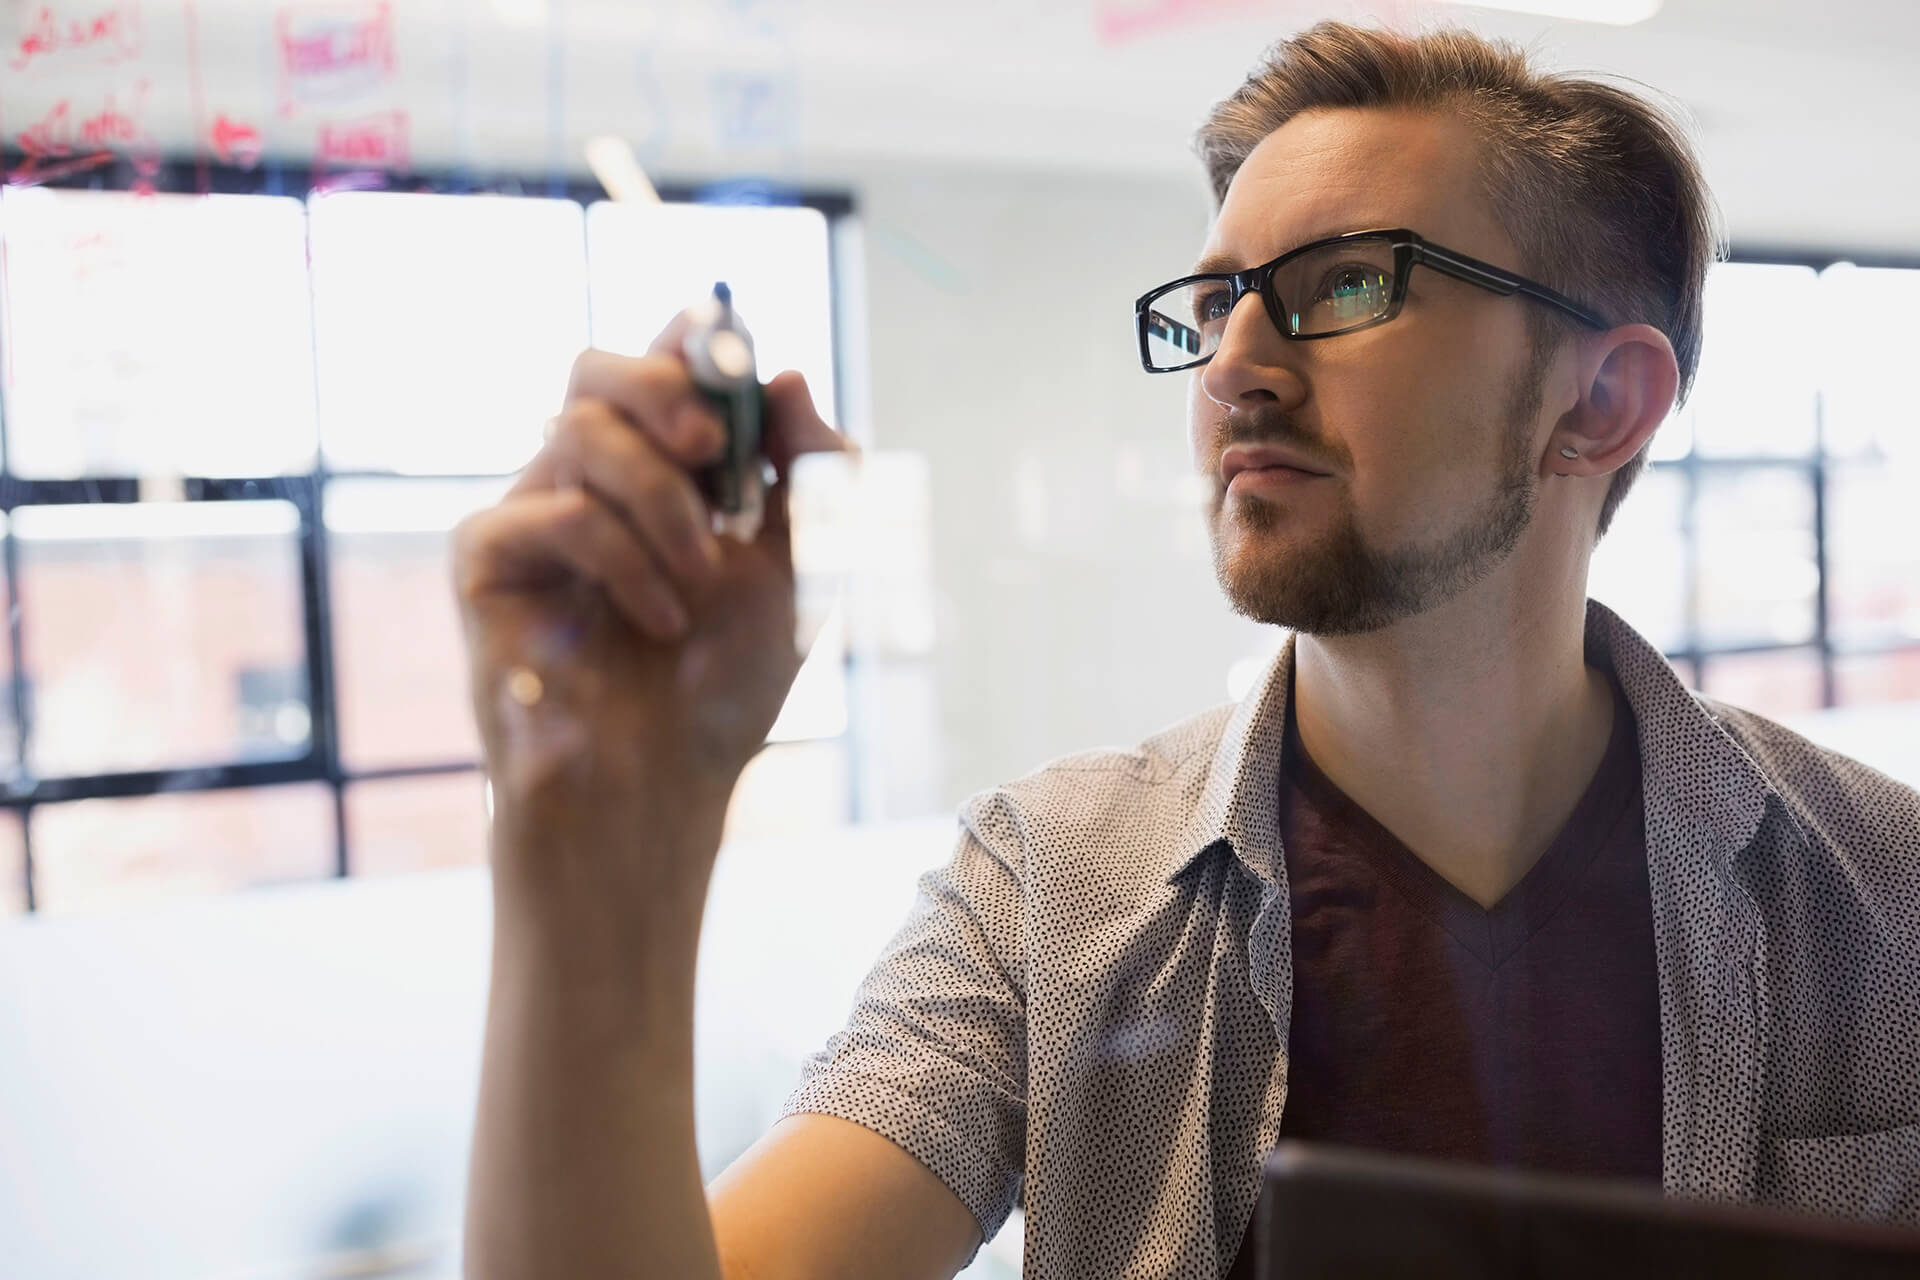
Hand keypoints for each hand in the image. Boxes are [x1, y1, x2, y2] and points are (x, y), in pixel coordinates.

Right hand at [452, 312, 849, 906]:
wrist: (666, 787)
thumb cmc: (725, 686)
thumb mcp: (803, 570)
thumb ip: (810, 475)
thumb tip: (788, 373)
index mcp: (659, 472)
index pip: (660, 365)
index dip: (693, 339)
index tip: (735, 353)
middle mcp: (586, 482)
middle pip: (594, 368)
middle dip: (661, 385)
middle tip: (712, 446)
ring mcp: (530, 517)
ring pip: (579, 429)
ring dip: (664, 504)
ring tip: (700, 584)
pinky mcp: (486, 564)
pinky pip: (551, 509)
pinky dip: (621, 559)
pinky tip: (658, 621)